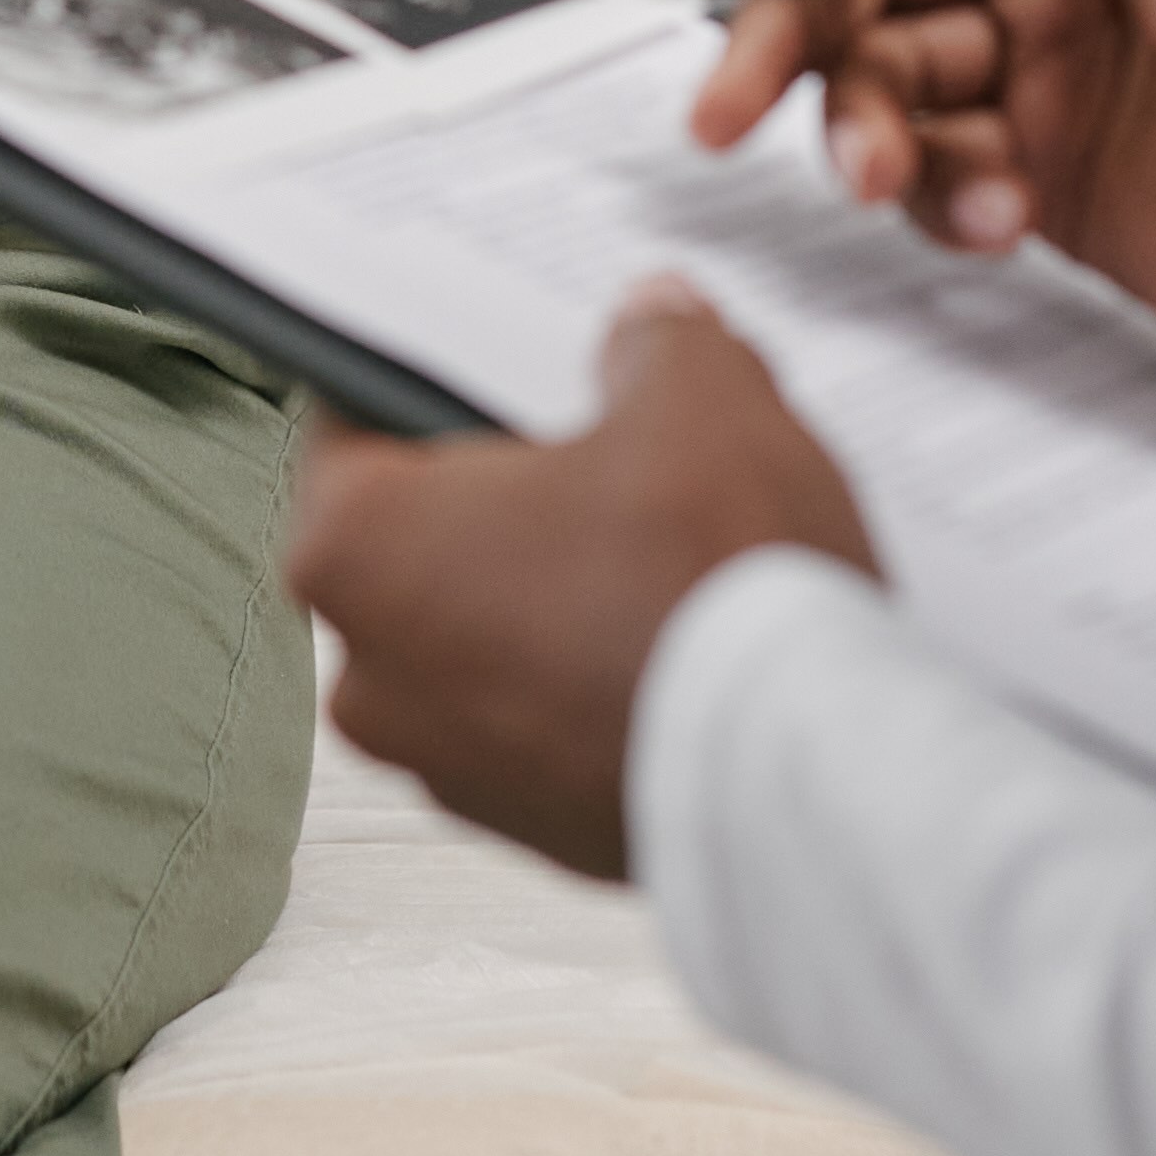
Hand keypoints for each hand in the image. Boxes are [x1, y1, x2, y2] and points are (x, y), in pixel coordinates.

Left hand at [283, 284, 867, 879]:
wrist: (802, 783)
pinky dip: (593, 684)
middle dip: (506, 500)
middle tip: (604, 457)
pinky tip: (677, 643)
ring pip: (484, 640)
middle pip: (421, 542)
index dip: (438, 381)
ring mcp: (449, 766)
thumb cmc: (710, 596)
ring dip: (552, 598)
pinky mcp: (532, 828)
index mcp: (357, 547)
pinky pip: (544, 722)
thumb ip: (659, 344)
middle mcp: (373, 673)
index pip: (354, 423)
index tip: (493, 367)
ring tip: (661, 554)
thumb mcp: (701, 399)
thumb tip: (651, 327)